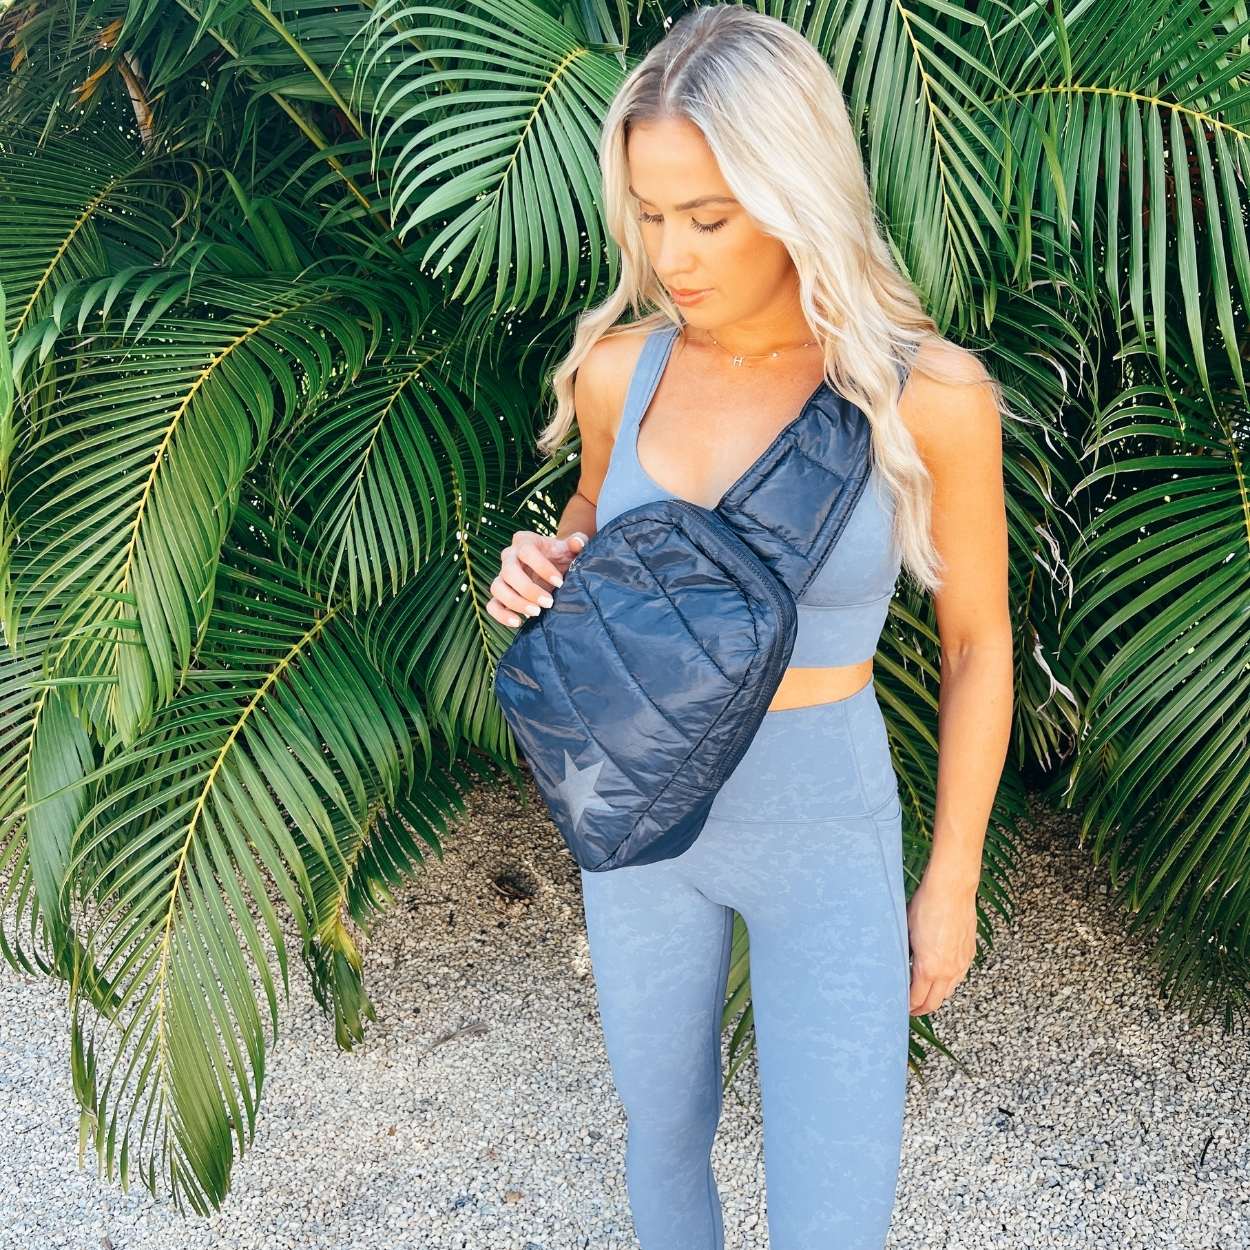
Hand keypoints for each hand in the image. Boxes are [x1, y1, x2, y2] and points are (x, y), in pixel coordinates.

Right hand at [487, 530, 589, 627]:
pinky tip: (519, 622)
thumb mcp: (570, 548)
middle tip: (549, 602)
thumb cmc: (561, 555)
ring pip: (497, 588)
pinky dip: (501, 615)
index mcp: (524, 541)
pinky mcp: (500, 595)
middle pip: (509, 571)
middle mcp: (509, 557)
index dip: (542, 567)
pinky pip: (492, 605)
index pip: (527, 551)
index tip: (559, 582)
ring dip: (515, 602)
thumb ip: (577, 542)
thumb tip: (579, 543)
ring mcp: (502, 576)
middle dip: (528, 589)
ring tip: (536, 613)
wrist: (553, 567)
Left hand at [905, 873, 976, 1015]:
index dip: (908, 1006)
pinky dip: (948, 982)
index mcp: (929, 968)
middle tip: (911, 1009)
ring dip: (936, 996)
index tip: (900, 1007)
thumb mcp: (906, 932)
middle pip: (935, 1002)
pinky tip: (940, 975)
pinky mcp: (970, 953)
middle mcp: (948, 970)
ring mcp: (961, 963)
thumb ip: (906, 954)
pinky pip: (959, 976)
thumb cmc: (926, 905)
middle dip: (921, 1008)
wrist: (952, 889)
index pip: (917, 999)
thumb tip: (901, 964)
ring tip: (924, 993)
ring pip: (949, 991)